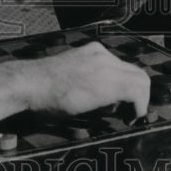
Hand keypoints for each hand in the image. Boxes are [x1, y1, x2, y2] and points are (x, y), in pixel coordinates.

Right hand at [0, 41, 149, 122]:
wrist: (29, 84)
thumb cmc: (42, 88)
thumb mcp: (71, 79)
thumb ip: (89, 83)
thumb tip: (105, 103)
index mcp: (93, 52)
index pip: (123, 68)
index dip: (128, 88)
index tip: (122, 105)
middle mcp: (102, 55)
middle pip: (137, 72)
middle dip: (139, 95)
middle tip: (130, 113)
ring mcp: (106, 66)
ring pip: (140, 80)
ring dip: (140, 101)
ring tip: (129, 117)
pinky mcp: (107, 81)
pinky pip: (135, 91)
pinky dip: (139, 107)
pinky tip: (130, 119)